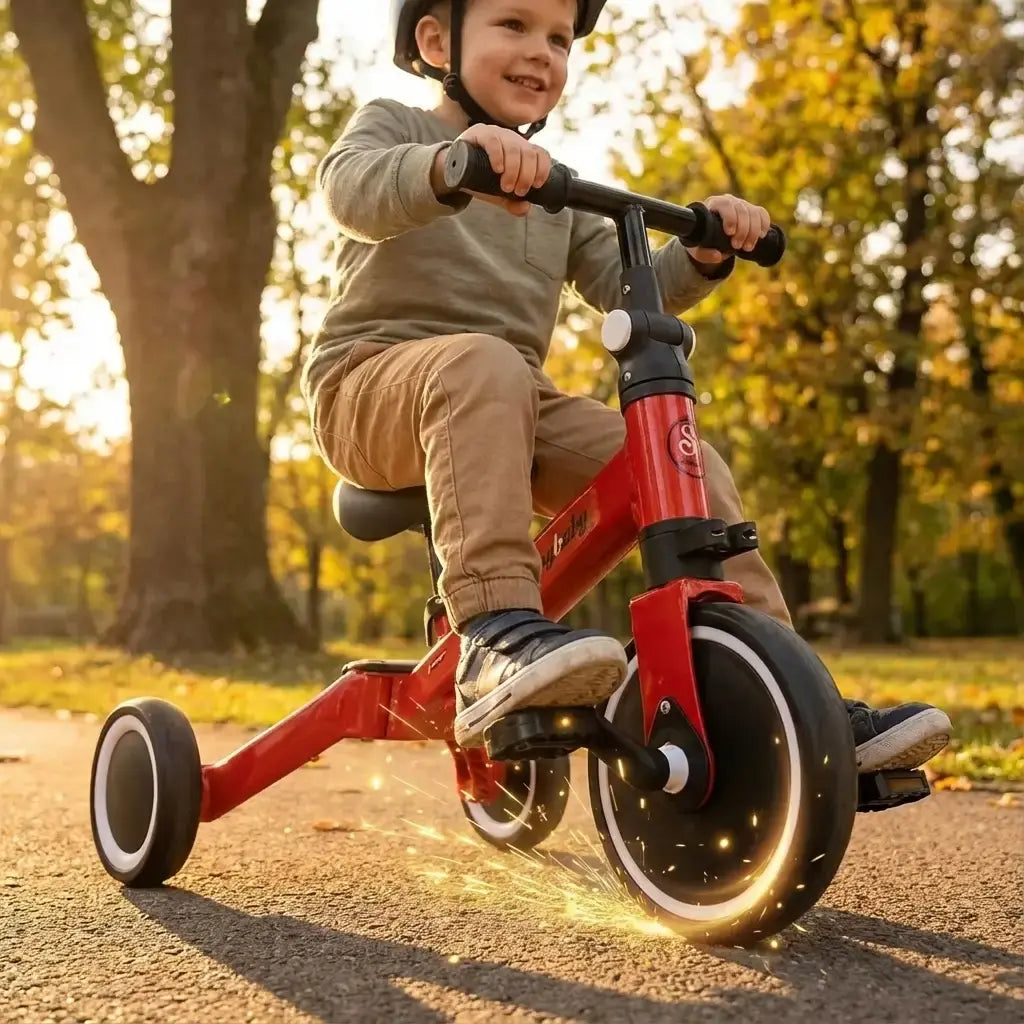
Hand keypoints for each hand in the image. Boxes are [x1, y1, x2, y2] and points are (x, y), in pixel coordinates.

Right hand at [432, 124, 551, 216]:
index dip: (542, 169)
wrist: (452, 170)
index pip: (540, 154)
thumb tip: (525, 209)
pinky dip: (498, 156)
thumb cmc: (479, 178)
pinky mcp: (479, 133)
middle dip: (526, 175)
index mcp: (521, 150)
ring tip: (506, 187)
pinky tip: (497, 170)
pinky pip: (493, 141)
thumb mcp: (497, 193)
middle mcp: (512, 139)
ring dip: (514, 170)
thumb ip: (512, 202)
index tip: (536, 185)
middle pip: (528, 152)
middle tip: (517, 191)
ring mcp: (496, 134)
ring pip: (513, 148)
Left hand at [686, 195, 770, 264]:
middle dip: (742, 230)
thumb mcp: (696, 248)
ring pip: (753, 213)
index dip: (730, 218)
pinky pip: (762, 214)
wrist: (710, 235)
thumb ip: (703, 255)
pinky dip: (764, 224)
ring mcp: (742, 205)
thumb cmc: (701, 239)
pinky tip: (761, 236)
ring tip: (748, 247)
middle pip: (741, 210)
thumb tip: (719, 257)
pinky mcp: (752, 211)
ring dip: (753, 231)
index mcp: (713, 204)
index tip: (730, 233)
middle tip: (738, 247)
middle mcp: (729, 201)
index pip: (725, 205)